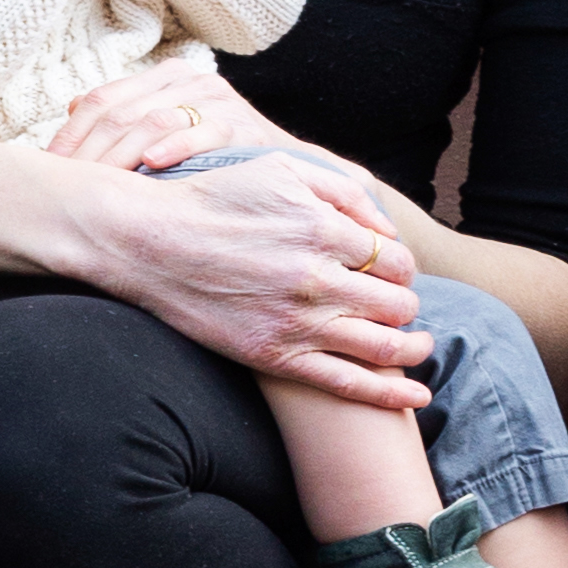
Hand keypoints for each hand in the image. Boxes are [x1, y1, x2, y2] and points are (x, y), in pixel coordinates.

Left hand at [45, 70, 280, 175]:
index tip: (49, 171)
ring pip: (152, 121)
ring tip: (98, 183)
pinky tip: (151, 165)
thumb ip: (125, 115)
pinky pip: (201, 133)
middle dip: (88, 153)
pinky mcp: (241, 124)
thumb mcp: (167, 130)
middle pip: (120, 112)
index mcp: (164, 76)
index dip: (70, 135)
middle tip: (67, 187)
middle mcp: (188, 80)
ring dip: (120, 155)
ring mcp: (216, 100)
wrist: (285, 173)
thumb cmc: (214, 157)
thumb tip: (72, 108)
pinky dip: (174, 148)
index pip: (101, 99)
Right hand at [46, 137, 434, 410]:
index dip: (403, 269)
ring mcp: (296, 323)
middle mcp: (317, 279)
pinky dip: (390, 394)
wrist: (146, 241)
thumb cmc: (214, 198)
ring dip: (413, 349)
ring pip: (383, 347)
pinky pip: (347, 384)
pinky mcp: (274, 356)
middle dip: (407, 307)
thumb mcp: (282, 170)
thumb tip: (386, 228)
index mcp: (323, 230)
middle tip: (400, 307)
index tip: (394, 273)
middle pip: (397, 304)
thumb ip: (342, 192)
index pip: (396, 260)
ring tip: (420, 348)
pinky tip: (416, 397)